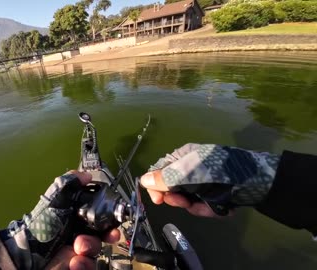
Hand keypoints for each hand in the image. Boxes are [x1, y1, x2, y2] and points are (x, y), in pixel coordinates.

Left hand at [2, 170, 120, 269]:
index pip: (99, 223)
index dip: (109, 225)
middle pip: (102, 240)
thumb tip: (86, 175)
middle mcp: (78, 238)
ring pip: (97, 255)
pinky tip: (73, 263)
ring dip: (90, 251)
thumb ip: (69, 184)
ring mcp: (76, 255)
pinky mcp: (73, 266)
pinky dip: (84, 265)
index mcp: (75, 221)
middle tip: (99, 238)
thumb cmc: (39, 226)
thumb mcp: (54, 200)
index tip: (113, 228)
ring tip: (77, 251)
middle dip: (103, 239)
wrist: (25, 255)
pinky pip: (88, 266)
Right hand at [140, 143, 279, 216]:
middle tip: (183, 202)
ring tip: (202, 205)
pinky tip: (216, 208)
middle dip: (175, 197)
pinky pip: (201, 206)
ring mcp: (203, 183)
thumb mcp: (188, 172)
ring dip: (192, 205)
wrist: (255, 181)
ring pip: (186, 199)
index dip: (155, 186)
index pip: (159, 171)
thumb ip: (165, 178)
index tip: (158, 200)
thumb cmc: (218, 170)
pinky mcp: (214, 195)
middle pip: (171, 188)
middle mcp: (190, 169)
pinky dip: (206, 209)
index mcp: (182, 157)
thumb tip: (142, 180)